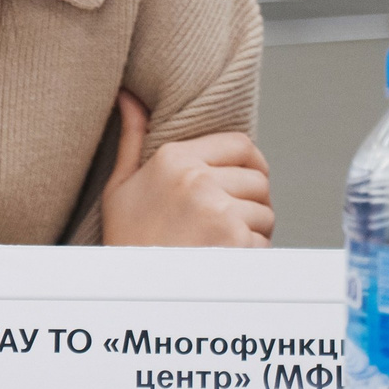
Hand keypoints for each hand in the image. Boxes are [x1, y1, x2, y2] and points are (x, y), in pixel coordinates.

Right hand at [101, 91, 273, 247]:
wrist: (131, 292)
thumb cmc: (127, 240)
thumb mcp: (122, 185)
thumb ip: (133, 138)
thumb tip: (130, 97)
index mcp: (173, 158)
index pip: (241, 144)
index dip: (249, 164)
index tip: (242, 182)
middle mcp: (198, 178)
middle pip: (259, 180)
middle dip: (251, 202)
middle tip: (225, 223)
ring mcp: (219, 210)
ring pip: (266, 212)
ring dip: (253, 231)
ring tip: (219, 244)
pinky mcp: (236, 241)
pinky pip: (264, 241)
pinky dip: (252, 256)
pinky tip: (222, 262)